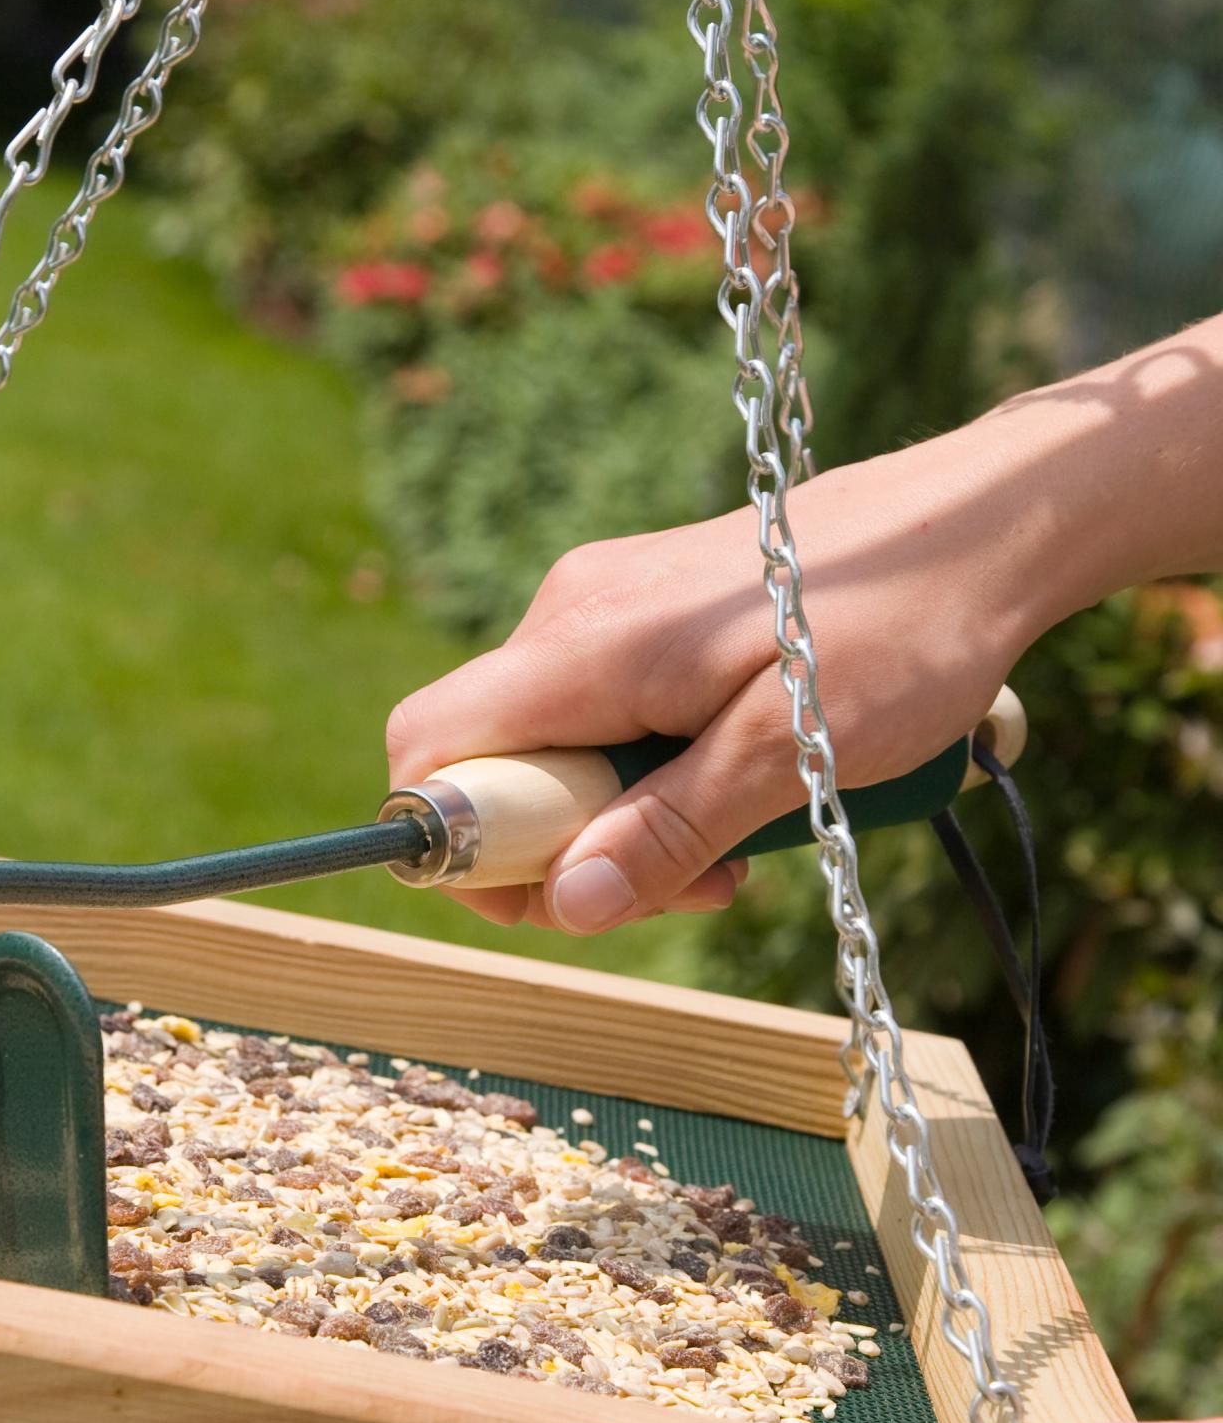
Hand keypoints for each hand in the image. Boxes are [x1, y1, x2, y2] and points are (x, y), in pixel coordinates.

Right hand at [385, 418, 1064, 933]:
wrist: (992, 519)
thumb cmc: (905, 624)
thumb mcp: (789, 751)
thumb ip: (670, 828)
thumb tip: (569, 903)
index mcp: (583, 643)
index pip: (430, 747)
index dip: (457, 842)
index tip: (554, 895)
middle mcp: (571, 615)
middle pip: (490, 764)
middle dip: (561, 850)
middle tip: (681, 888)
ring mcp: (608, 610)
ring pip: (551, 750)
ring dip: (619, 824)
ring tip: (732, 853)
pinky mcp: (649, 616)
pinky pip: (602, 718)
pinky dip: (649, 778)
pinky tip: (735, 791)